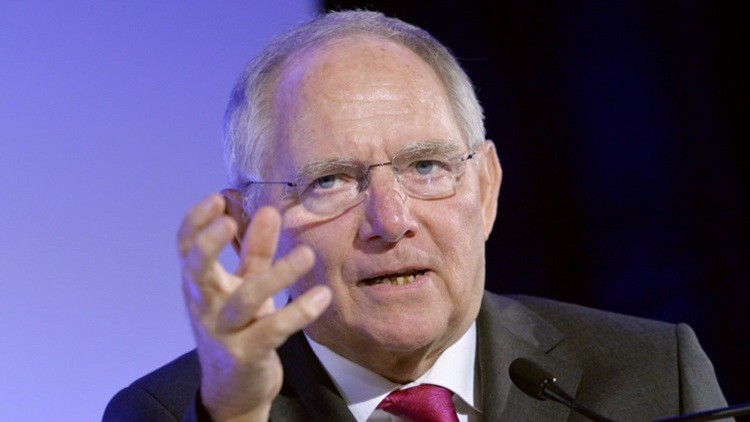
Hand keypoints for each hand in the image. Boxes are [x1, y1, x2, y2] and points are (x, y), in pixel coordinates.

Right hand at [178, 193, 331, 420]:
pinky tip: (322, 296)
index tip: (218, 197)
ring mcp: (224, 331)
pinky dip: (299, 312)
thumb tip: (269, 210)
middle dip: (208, 244)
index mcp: (200, 284)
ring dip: (276, 275)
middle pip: (196, 271)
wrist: (233, 389)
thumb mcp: (245, 285)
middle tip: (229, 221)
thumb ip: (255, 250)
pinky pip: (273, 330)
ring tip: (306, 255)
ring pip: (245, 299)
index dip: (196, 221)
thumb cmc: (239, 326)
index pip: (186, 248)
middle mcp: (205, 305)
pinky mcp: (247, 354)